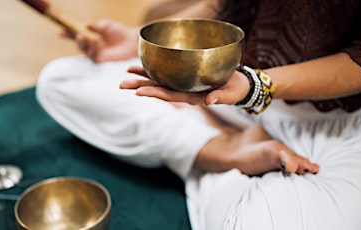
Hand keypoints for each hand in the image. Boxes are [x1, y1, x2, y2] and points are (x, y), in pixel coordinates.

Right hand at [73, 19, 138, 61]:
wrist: (131, 41)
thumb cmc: (119, 32)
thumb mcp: (105, 26)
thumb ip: (93, 26)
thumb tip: (83, 24)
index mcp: (90, 36)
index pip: (76, 35)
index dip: (68, 34)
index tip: (61, 32)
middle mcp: (91, 46)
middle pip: (79, 44)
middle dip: (76, 40)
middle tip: (79, 35)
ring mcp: (95, 54)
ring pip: (85, 50)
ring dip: (87, 43)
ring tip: (95, 37)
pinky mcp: (101, 61)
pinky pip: (93, 55)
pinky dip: (94, 47)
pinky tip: (98, 41)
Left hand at [121, 66, 250, 105]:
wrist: (238, 84)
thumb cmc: (235, 89)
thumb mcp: (230, 94)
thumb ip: (221, 98)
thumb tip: (209, 101)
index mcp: (192, 97)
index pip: (170, 96)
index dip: (154, 93)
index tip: (138, 92)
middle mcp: (183, 91)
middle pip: (158, 89)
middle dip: (140, 86)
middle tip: (121, 84)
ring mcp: (183, 84)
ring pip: (159, 81)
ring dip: (142, 77)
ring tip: (126, 73)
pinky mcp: (185, 77)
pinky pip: (166, 73)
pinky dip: (154, 70)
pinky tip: (142, 65)